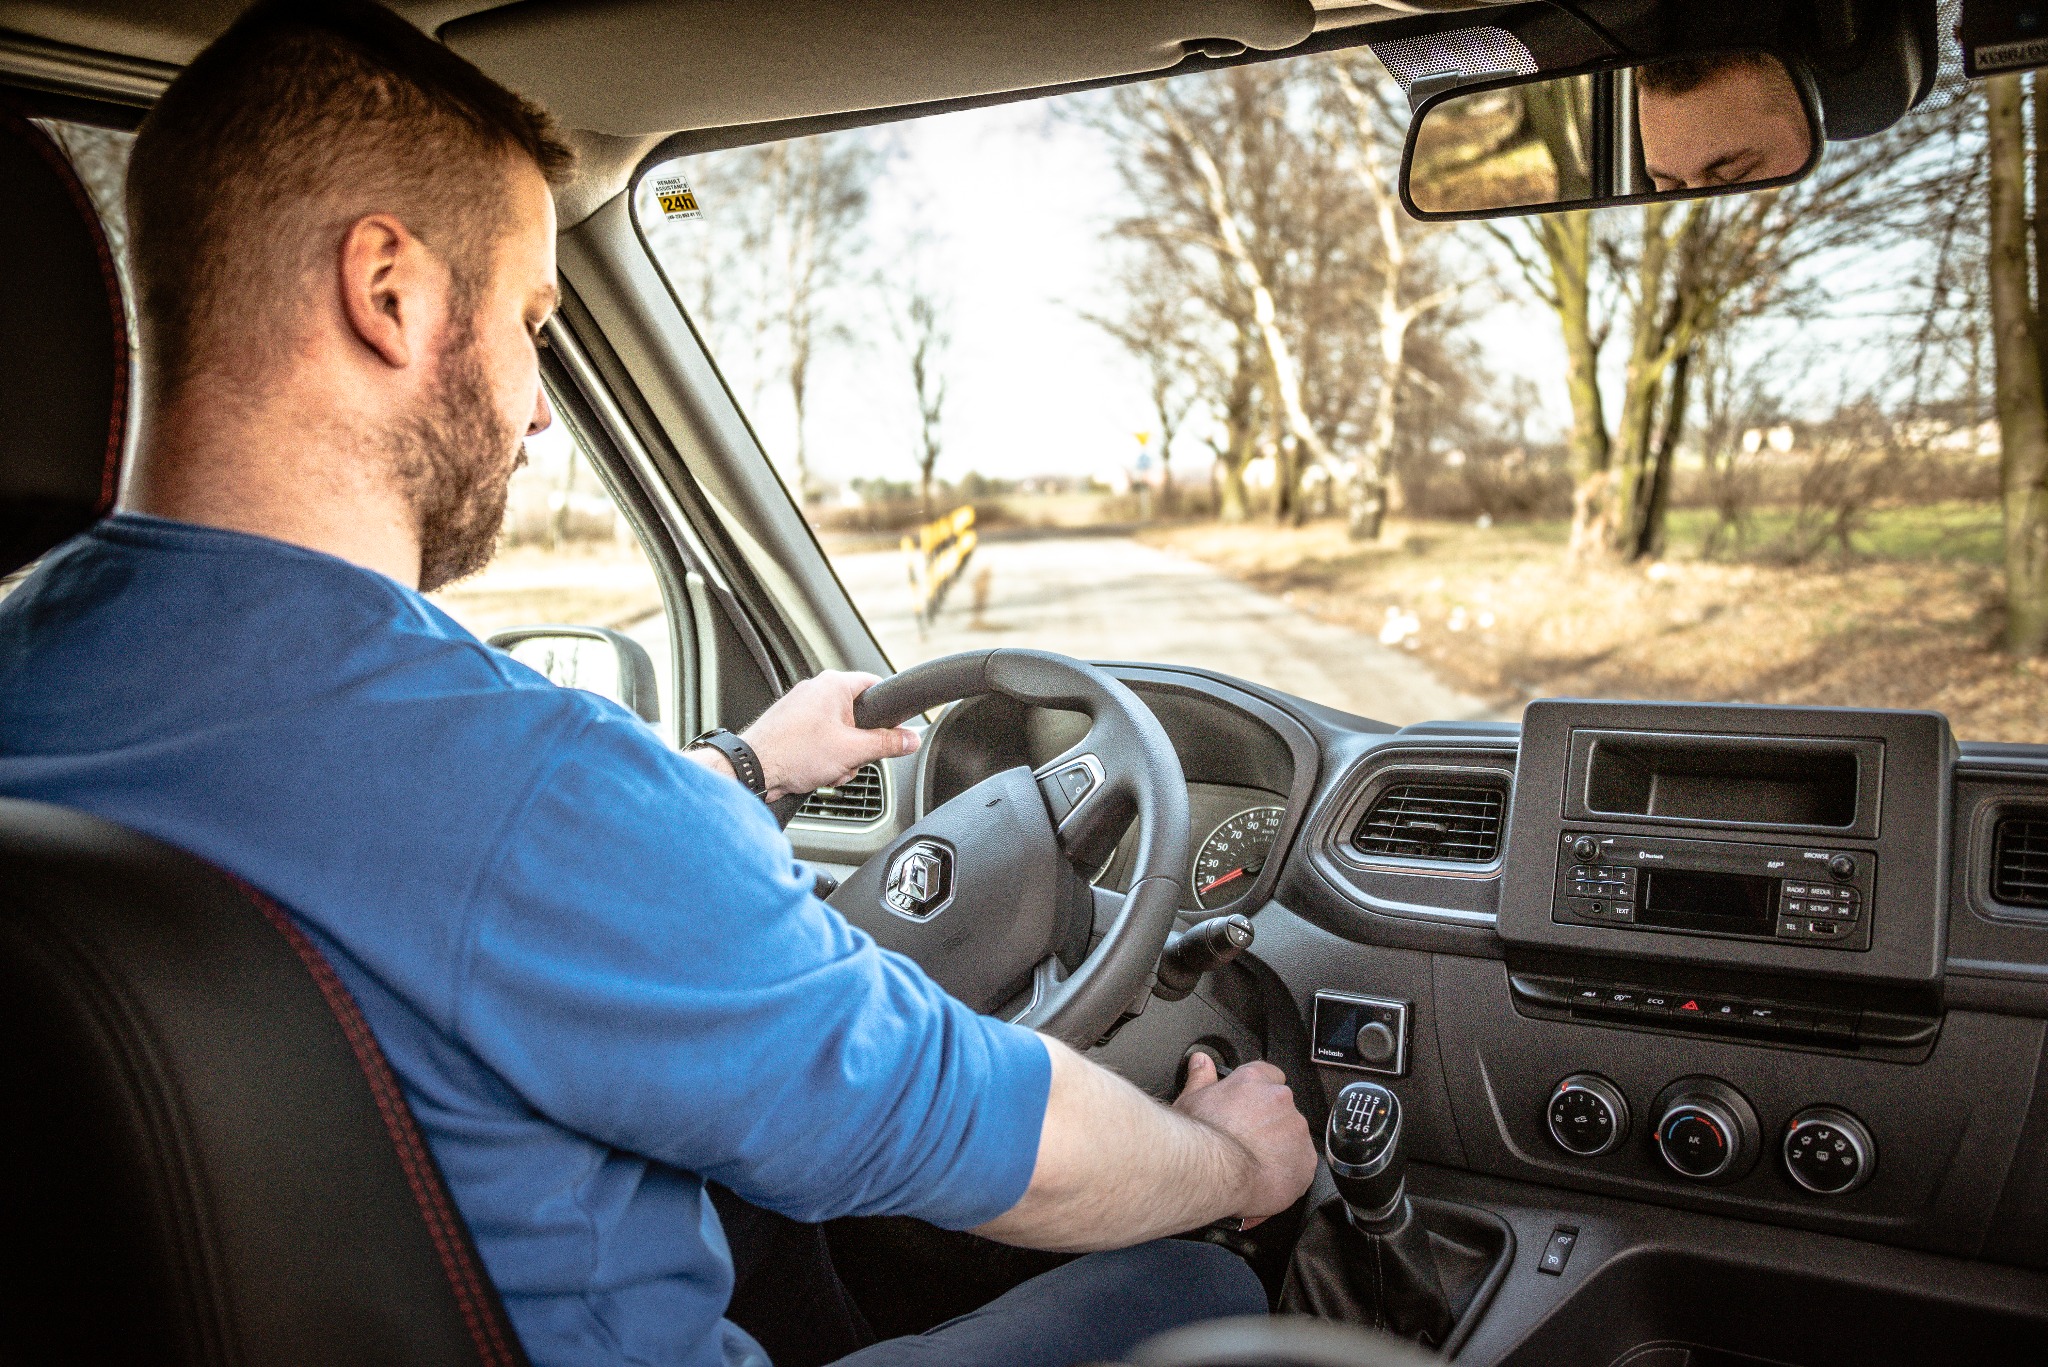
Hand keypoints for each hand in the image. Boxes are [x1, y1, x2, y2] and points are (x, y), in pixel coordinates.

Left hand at [740, 671, 918, 799]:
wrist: (752, 770)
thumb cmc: (792, 753)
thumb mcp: (852, 751)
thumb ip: (887, 744)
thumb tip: (911, 739)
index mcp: (833, 685)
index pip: (876, 686)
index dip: (888, 712)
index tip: (893, 731)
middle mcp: (816, 690)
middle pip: (858, 717)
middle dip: (858, 746)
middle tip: (849, 759)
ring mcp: (801, 708)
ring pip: (839, 733)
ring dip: (840, 756)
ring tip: (827, 768)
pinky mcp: (790, 726)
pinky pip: (820, 740)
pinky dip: (822, 757)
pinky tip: (814, 771)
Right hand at [1174, 1055, 1315, 1227]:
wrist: (1214, 1173)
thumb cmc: (1201, 1138)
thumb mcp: (1190, 1101)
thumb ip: (1201, 1078)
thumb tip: (1201, 1061)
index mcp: (1254, 1080)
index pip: (1269, 1074)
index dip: (1259, 1093)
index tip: (1249, 1108)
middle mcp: (1279, 1098)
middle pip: (1281, 1109)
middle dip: (1268, 1124)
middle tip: (1246, 1142)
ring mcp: (1296, 1129)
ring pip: (1293, 1137)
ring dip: (1280, 1148)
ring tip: (1253, 1165)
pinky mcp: (1306, 1160)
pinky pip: (1301, 1165)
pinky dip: (1288, 1173)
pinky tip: (1265, 1179)